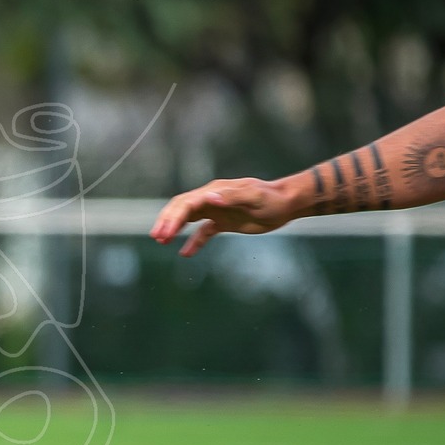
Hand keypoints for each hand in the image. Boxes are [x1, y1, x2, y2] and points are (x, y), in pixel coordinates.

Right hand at [150, 177, 300, 256]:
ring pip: (188, 218)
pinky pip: (203, 232)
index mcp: (215, 191)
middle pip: (181, 208)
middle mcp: (211, 199)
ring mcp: (216, 211)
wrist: (287, 203)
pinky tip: (185, 253)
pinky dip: (193, 242)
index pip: (187, 203)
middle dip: (167, 221)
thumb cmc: (272, 199)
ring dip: (174, 228)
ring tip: (161, 240)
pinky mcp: (223, 222)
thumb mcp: (253, 196)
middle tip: (156, 235)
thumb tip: (208, 197)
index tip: (164, 232)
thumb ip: (230, 196)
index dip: (174, 217)